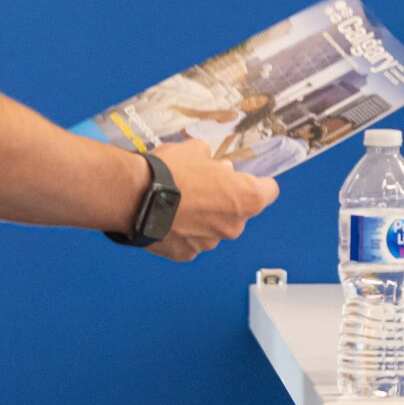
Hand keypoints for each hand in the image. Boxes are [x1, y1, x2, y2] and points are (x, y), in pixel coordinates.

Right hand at [145, 138, 278, 260]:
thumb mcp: (195, 150)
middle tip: (202, 186)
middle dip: (225, 199)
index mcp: (246, 198)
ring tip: (179, 202)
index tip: (245, 178)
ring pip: (214, 227)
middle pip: (239, 211)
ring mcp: (210, 243)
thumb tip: (212, 165)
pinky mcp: (187, 254)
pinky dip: (184, 231)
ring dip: (203, 217)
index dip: (258, 182)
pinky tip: (168, 217)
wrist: (134, 196)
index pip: (269, 191)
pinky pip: (192, 240)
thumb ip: (212, 160)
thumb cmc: (170, 171)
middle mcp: (234, 226)